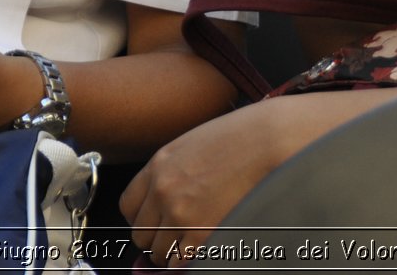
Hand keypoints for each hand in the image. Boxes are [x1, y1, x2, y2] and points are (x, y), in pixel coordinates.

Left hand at [121, 101, 294, 266]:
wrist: (269, 140)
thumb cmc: (241, 135)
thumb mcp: (193, 143)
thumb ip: (173, 169)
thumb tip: (168, 194)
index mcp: (159, 166)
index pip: (128, 206)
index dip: (140, 217)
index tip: (152, 220)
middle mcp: (162, 191)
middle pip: (139, 234)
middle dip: (156, 237)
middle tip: (174, 234)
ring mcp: (180, 214)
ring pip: (158, 252)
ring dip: (172, 251)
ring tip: (192, 241)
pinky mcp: (201, 233)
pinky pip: (180, 261)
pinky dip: (187, 260)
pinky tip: (202, 247)